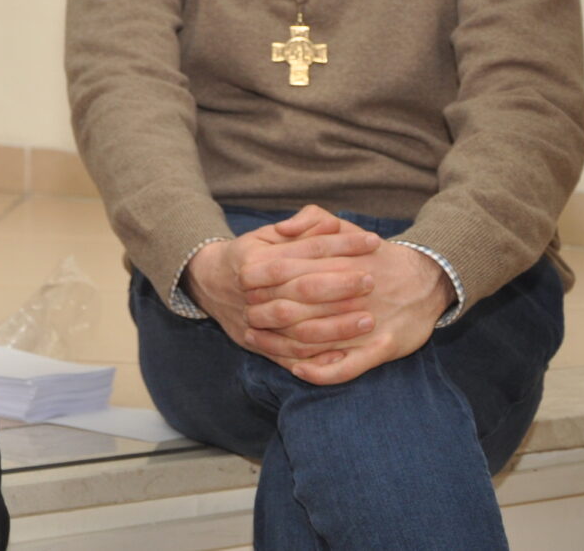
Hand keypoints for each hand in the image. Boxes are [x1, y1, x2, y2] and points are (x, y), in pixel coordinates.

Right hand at [184, 206, 380, 371]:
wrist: (209, 283)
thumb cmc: (252, 254)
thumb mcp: (269, 233)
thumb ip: (303, 226)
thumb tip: (333, 226)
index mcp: (254, 259)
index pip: (305, 249)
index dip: (342, 245)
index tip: (373, 242)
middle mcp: (251, 290)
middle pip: (302, 288)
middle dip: (340, 286)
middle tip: (372, 282)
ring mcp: (252, 319)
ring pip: (298, 326)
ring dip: (336, 326)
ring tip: (368, 320)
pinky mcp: (255, 343)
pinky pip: (289, 355)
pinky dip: (317, 356)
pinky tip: (345, 351)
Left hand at [241, 238, 454, 384]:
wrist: (427, 278)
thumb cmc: (375, 254)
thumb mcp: (345, 228)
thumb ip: (313, 221)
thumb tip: (282, 230)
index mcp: (340, 267)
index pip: (291, 274)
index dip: (262, 281)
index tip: (240, 283)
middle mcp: (351, 298)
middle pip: (296, 308)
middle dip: (265, 312)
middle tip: (242, 314)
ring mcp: (367, 327)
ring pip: (315, 341)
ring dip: (280, 343)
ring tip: (255, 339)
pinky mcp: (383, 349)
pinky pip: (346, 368)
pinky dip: (319, 371)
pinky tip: (297, 369)